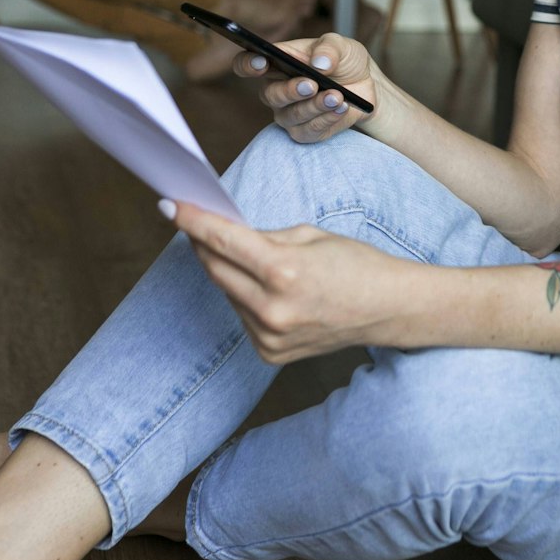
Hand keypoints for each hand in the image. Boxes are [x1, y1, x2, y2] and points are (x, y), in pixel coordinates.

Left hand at [166, 199, 410, 362]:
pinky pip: (242, 316)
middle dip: (203, 243)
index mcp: (283, 271)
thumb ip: (262, 238)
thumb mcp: (309, 236)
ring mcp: (269, 336)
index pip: (222, 241)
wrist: (389, 310)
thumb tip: (224, 237)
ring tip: (251, 259)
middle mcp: (272, 308)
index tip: (170, 205)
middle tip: (197, 224)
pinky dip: (245, 297)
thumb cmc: (356, 264)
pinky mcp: (269, 354)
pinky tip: (266, 289)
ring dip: (229, 272)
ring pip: (227, 293)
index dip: (192, 220)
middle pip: (215, 269)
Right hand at [236, 34, 378, 142]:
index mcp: (277, 63)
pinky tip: (342, 107)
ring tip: (337, 96)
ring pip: (291, 116)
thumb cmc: (344, 61)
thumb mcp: (342, 45)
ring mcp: (289, 113)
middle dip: (291, 90)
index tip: (262, 62)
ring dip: (315, 106)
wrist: (367, 85)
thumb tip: (319, 64)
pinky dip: (327, 119)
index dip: (248, 64)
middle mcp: (277, 90)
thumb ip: (329, 49)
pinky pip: (309, 131)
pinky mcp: (306, 132)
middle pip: (270, 95)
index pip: (247, 64)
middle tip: (312, 84)